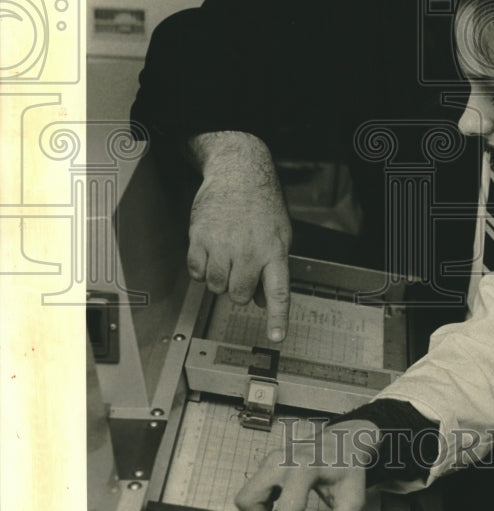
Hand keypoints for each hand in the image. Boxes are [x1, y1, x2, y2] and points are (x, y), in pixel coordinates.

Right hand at [186, 131, 291, 341]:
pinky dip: (201, 270)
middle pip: (239, 295)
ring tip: (227, 257)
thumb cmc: (262, 204)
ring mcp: (222, 244)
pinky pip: (196, 273)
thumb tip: (264, 302)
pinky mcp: (199, 238)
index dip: (278, 318)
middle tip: (242, 270)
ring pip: (215, 287)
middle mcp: (249, 250)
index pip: (279, 291)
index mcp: (274, 251)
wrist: (238, 171)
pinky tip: (210, 252)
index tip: (277, 338)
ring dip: (219, 280)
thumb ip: (273, 269)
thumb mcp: (280, 234)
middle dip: (239, 290)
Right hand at [235, 421, 378, 510]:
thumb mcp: (352, 500)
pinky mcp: (266, 464)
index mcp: (305, 467)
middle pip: (250, 501)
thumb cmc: (346, 468)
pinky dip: (260, 509)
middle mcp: (282, 460)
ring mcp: (270, 460)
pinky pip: (250, 492)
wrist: (343, 442)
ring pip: (245, 498)